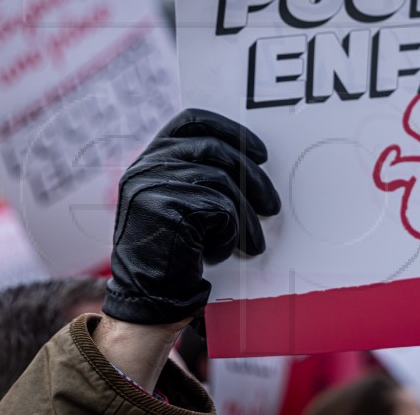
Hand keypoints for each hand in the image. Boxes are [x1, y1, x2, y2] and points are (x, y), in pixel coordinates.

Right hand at [102, 109, 280, 326]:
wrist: (146, 297)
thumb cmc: (172, 252)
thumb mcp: (178, 204)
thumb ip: (198, 176)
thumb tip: (250, 162)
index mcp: (149, 160)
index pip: (191, 121)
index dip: (229, 129)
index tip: (260, 152)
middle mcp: (146, 167)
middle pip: (215, 150)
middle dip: (253, 178)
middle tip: (273, 206)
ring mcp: (153, 186)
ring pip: (221, 182)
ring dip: (245, 217)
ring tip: (253, 243)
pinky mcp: (167, 209)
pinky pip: (219, 210)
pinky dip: (230, 233)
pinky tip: (221, 252)